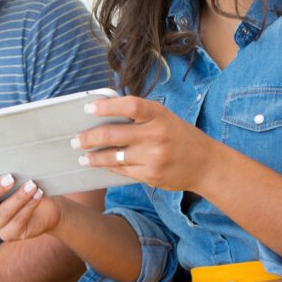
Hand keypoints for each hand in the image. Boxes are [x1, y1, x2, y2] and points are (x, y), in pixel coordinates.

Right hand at [0, 172, 63, 240]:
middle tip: (10, 178)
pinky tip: (38, 194)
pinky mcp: (10, 234)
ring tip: (32, 184)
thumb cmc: (22, 184)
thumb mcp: (9, 175)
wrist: (44, 207)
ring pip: (2, 214)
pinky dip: (29, 206)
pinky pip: (18, 221)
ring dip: (18, 197)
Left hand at [75, 96, 220, 191]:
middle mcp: (156, 135)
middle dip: (89, 137)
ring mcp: (154, 157)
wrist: (206, 164)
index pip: (130, 106)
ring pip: (114, 156)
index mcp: (159, 115)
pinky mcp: (151, 175)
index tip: (88, 108)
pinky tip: (101, 165)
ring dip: (94, 157)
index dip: (107, 106)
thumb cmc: (180, 136)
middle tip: (75, 139)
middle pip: (114, 134)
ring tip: (82, 156)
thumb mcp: (165, 118)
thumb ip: (139, 116)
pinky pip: (123, 171)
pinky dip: (110, 167)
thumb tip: (103, 113)